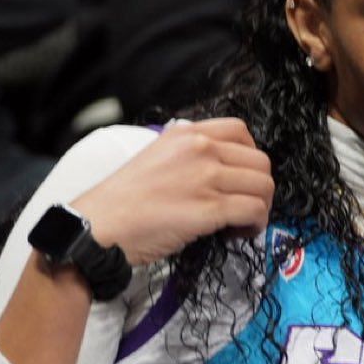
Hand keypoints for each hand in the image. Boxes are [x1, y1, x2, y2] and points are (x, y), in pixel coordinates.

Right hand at [74, 119, 273, 267]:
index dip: (250, 156)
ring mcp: (207, 177)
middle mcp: (200, 149)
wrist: (99, 225)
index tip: (241, 177)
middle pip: (260, 162)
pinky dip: (256, 224)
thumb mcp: (154, 156)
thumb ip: (186, 153)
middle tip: (244, 205)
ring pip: (264, 186)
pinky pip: (255, 210)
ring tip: (242, 222)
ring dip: (261, 207)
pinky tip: (240, 232)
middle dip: (259, 186)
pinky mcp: (210, 208)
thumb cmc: (121, 200)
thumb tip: (215, 165)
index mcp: (185, 134)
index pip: (240, 131)